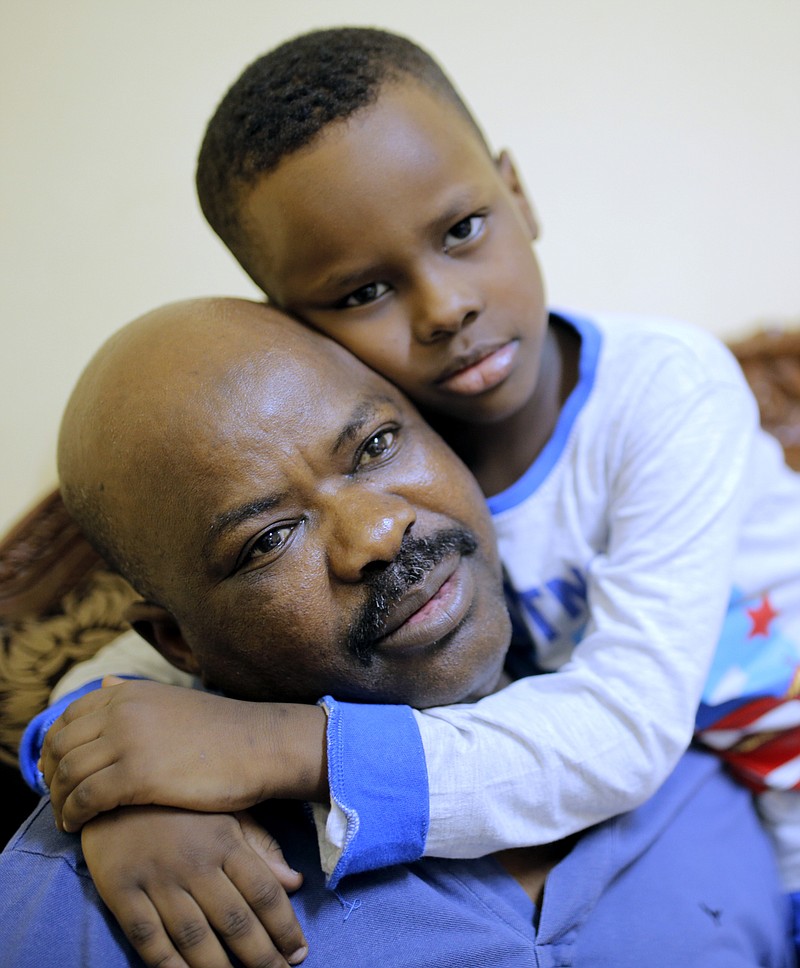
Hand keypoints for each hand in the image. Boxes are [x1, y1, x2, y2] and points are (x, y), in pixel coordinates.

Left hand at [40, 677, 326, 830]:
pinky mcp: (138, 774)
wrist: (260, 746)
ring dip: (59, 800)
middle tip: (59, 800)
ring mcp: (129, 740)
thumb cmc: (221, 730)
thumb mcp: (172, 700)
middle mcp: (123, 710)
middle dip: (51, 777)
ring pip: (68, 773)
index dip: (54, 748)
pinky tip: (79, 826)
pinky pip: (85, 798)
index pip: (68, 718)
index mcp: (129, 692)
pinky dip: (73, 814)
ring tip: (67, 817)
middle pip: (61, 746)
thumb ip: (134, 697)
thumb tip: (106, 681)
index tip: (58, 773)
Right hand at [81, 805, 307, 967]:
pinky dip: (170, 966)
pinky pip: (148, 939)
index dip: (284, 927)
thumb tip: (295, 883)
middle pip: (235, 921)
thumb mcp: (226, 811)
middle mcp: (194, 862)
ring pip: (195, 938)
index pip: (264, 892)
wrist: (113, 786)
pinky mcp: (121, 891)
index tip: (298, 951)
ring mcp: (156, 878)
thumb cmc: (180, 802)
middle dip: (262, 957)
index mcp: (224, 839)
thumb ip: (261, 847)